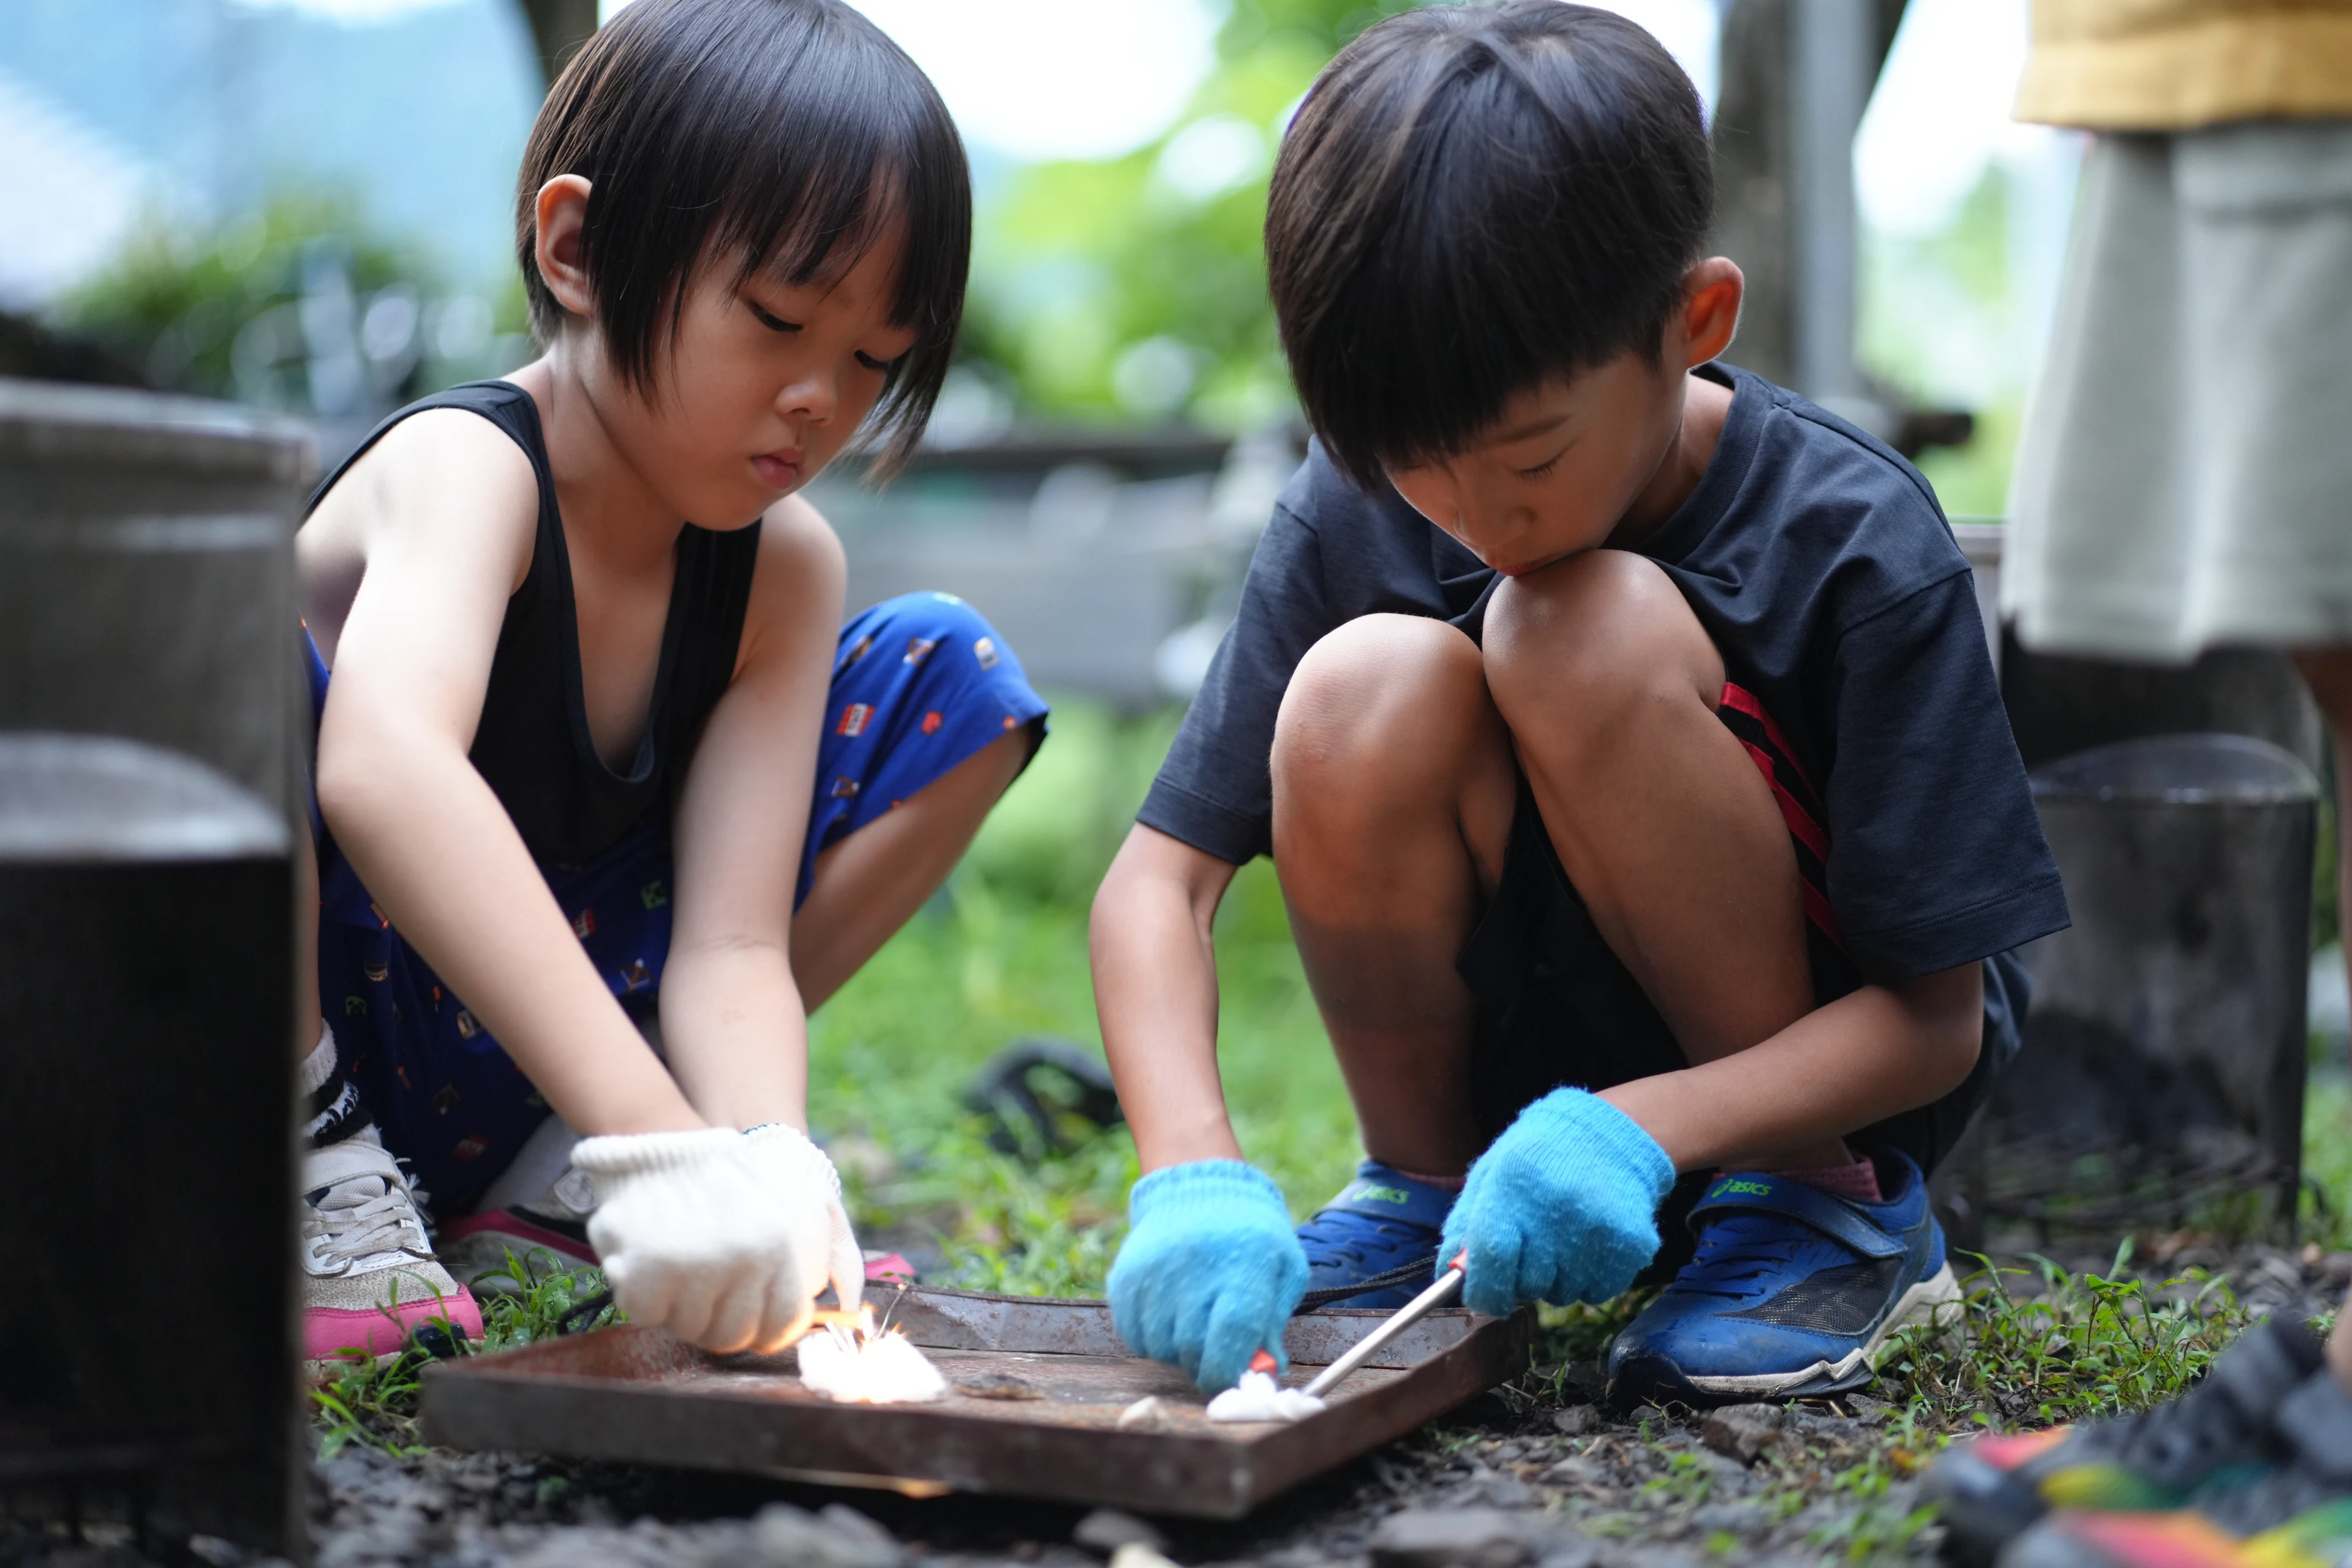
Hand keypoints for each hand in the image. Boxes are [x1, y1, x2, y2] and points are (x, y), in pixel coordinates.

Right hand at [573, 1124, 861, 1352]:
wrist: (674, 1142)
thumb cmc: (749, 1179)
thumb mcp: (816, 1205)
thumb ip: (843, 1260)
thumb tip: (851, 1311)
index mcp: (782, 1251)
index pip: (780, 1327)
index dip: (762, 1330)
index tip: (747, 1320)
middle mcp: (742, 1263)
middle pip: (732, 1335)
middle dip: (718, 1322)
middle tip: (706, 1291)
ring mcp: (694, 1268)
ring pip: (689, 1328)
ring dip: (681, 1309)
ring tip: (680, 1267)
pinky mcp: (647, 1271)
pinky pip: (648, 1314)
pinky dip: (644, 1298)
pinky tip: (650, 1264)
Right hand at [1108, 1160, 1307, 1391]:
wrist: (1199, 1186)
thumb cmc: (1250, 1232)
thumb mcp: (1282, 1266)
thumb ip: (1275, 1318)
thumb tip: (1267, 1367)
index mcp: (1240, 1266)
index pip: (1231, 1338)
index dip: (1230, 1370)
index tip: (1232, 1376)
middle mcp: (1192, 1268)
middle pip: (1192, 1347)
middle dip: (1205, 1365)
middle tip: (1214, 1357)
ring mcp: (1153, 1272)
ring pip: (1159, 1345)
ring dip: (1178, 1351)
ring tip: (1192, 1324)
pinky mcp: (1126, 1276)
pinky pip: (1132, 1333)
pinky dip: (1151, 1338)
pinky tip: (1169, 1317)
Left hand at [1441, 1088, 1675, 1315]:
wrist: (1610, 1136)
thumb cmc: (1538, 1156)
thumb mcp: (1491, 1173)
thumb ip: (1466, 1224)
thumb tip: (1446, 1276)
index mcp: (1512, 1186)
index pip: (1492, 1258)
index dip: (1484, 1291)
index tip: (1485, 1298)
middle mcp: (1556, 1211)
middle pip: (1529, 1285)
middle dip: (1523, 1278)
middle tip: (1532, 1247)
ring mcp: (1597, 1230)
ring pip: (1563, 1294)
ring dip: (1557, 1278)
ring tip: (1563, 1236)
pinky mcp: (1630, 1246)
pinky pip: (1597, 1292)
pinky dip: (1589, 1279)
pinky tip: (1588, 1243)